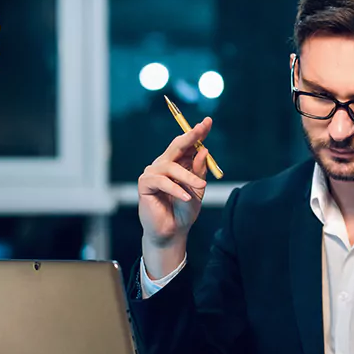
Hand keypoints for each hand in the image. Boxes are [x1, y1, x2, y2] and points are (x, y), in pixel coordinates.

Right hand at [138, 117, 211, 277]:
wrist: (172, 232)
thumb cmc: (184, 211)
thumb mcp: (197, 190)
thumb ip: (199, 170)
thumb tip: (203, 150)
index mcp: (178, 164)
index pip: (187, 145)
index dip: (197, 133)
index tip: (208, 121)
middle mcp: (164, 164)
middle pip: (176, 145)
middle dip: (190, 136)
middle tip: (202, 129)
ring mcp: (153, 173)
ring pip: (171, 166)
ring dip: (188, 176)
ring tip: (200, 187)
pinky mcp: (145, 184)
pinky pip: (162, 181)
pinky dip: (175, 188)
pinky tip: (184, 197)